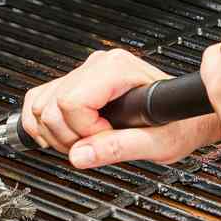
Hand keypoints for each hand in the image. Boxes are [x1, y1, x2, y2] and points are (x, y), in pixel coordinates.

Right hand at [22, 48, 220, 167]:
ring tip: (85, 142)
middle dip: (67, 137)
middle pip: (50, 106)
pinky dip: (41, 125)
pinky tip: (64, 137)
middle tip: (95, 146)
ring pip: (39, 105)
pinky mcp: (73, 83)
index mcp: (117, 70)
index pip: (71, 102)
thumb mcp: (158, 143)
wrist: (184, 118)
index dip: (84, 131)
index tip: (106, 139)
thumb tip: (80, 155)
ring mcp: (83, 73)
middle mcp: (97, 65)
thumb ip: (119, 148)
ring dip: (55, 134)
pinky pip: (36, 101)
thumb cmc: (178, 124)